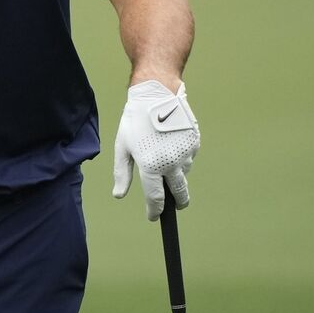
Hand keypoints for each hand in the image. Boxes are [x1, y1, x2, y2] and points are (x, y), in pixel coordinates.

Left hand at [112, 80, 199, 220]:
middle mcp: (171, 164)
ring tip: (164, 157)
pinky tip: (172, 144)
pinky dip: (181, 157)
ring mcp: (186, 154)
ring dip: (177, 173)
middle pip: (179, 193)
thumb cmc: (135, 120)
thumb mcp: (123, 146)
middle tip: (177, 206)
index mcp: (151, 166)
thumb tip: (118, 194)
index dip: (154, 211)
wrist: (157, 95)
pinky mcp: (194, 144)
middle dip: (178, 202)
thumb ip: (121, 173)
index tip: (154, 217)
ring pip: (184, 173)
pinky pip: (189, 157)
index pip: (155, 198)